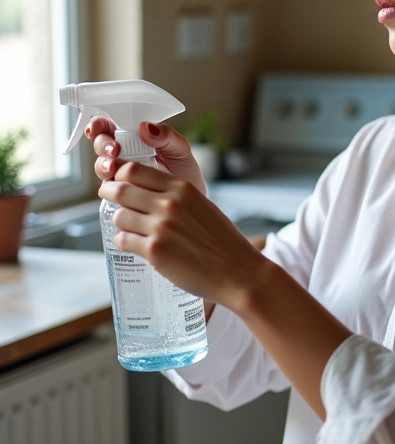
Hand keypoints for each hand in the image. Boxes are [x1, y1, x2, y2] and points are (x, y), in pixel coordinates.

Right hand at [86, 117, 205, 193]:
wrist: (192, 202)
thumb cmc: (185, 172)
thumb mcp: (180, 150)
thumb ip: (167, 136)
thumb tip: (146, 127)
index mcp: (134, 137)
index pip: (110, 126)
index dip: (98, 124)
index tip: (97, 127)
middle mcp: (122, 154)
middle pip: (100, 144)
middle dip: (102, 145)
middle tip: (114, 149)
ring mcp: (119, 173)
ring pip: (101, 164)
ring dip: (103, 164)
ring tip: (113, 167)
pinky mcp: (120, 193)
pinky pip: (107, 187)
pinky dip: (109, 184)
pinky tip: (116, 182)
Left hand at [98, 160, 262, 311]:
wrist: (237, 272)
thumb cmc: (223, 242)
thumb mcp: (203, 206)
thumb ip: (177, 197)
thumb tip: (147, 194)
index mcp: (183, 188)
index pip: (134, 170)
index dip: (120, 176)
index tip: (118, 182)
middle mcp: (170, 204)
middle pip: (121, 189)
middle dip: (109, 193)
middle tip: (108, 199)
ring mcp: (161, 228)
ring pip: (119, 216)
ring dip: (120, 221)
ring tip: (129, 227)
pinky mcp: (155, 252)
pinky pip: (123, 240)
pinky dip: (124, 242)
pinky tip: (135, 244)